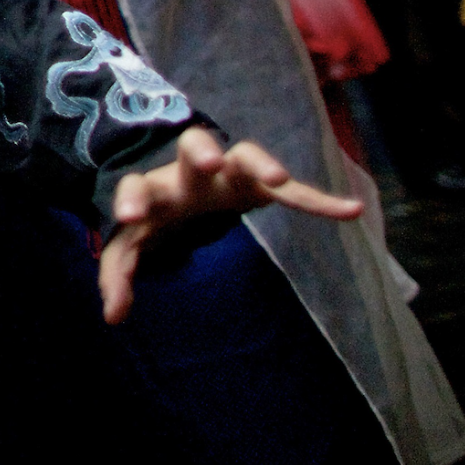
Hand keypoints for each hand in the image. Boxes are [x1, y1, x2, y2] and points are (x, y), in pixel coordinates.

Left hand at [98, 127, 361, 322]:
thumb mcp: (132, 243)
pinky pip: (293, 191)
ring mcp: (228, 172)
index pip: (135, 185)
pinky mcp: (259, 183)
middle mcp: (190, 172)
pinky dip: (318, 200)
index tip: (130, 218)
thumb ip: (118, 274)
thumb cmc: (155, 215)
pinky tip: (350, 211)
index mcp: (154, 187)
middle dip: (200, 152)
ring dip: (260, 162)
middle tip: (211, 163)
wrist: (181, 184)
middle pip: (192, 146)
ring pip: (245, 154)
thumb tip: (114, 318)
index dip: (130, 200)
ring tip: (278, 179)